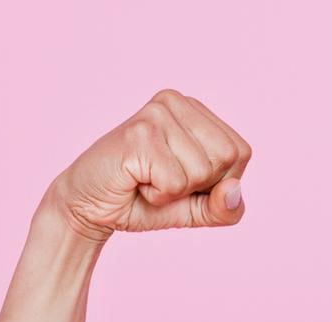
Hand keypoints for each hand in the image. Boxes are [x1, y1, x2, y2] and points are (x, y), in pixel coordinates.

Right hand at [38, 89, 252, 243]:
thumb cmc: (145, 201)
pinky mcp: (139, 134)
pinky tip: (134, 181)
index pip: (241, 152)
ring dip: (174, 191)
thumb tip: (233, 190)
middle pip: (227, 158)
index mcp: (196, 110)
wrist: (90, 208)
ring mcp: (156, 114)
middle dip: (198, 185)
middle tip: (161, 179)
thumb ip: (226, 208)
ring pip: (201, 171)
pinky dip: (158, 195)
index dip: (219, 180)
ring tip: (146, 179)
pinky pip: (175, 182)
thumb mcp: (198, 209)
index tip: (183, 178)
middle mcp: (176, 102)